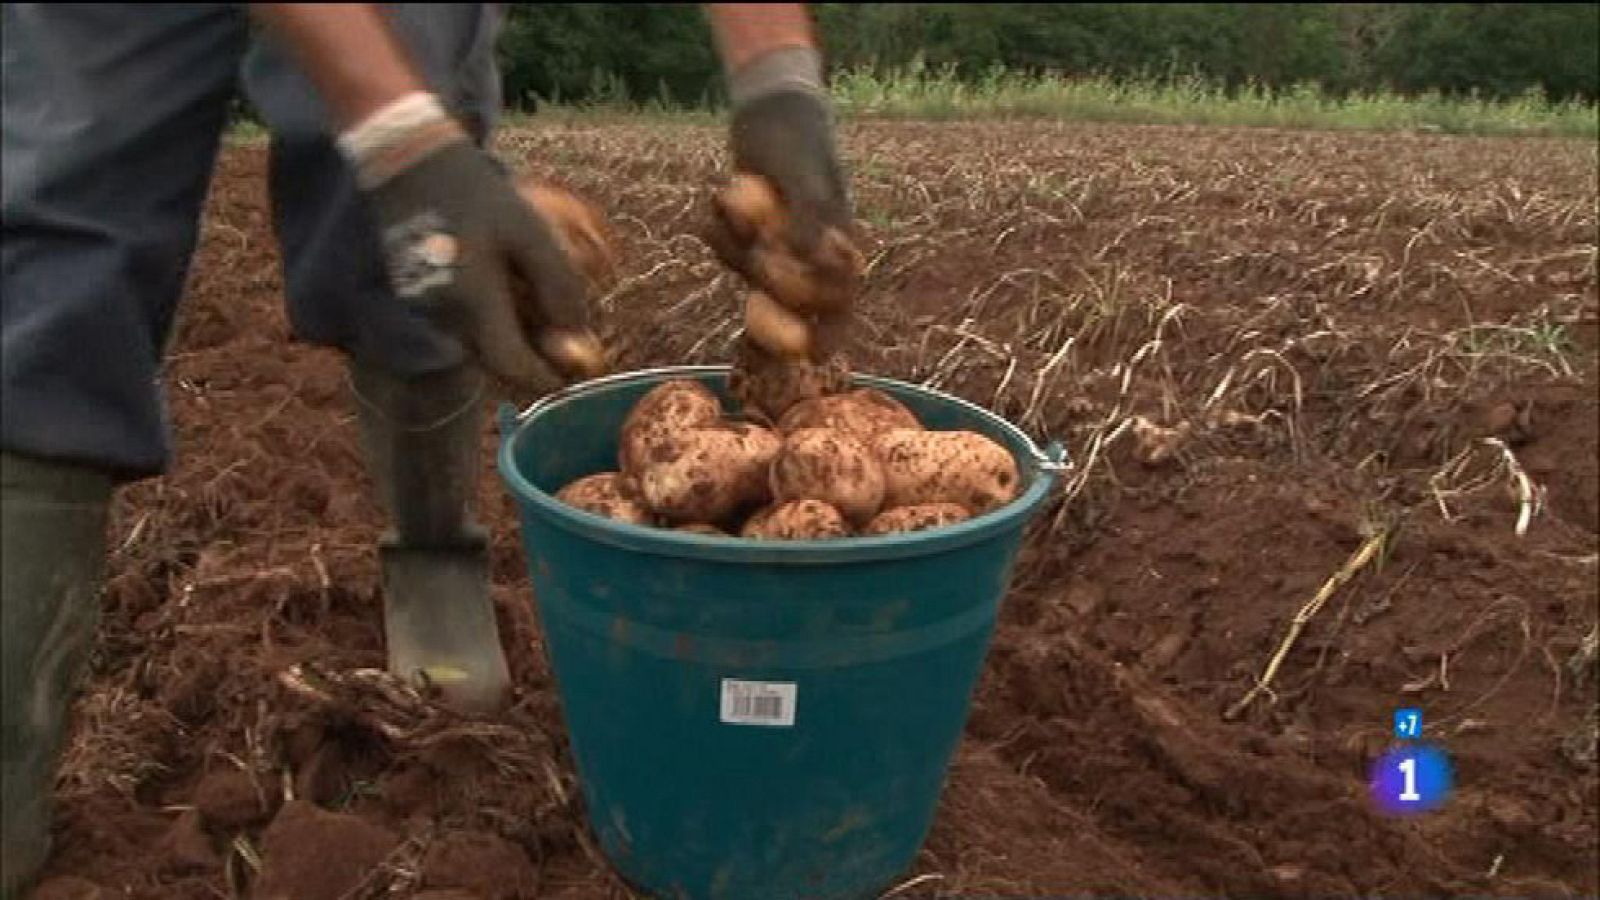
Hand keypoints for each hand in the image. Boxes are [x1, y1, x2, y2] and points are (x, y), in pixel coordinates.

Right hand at [351, 107, 604, 389]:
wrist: (409, 166)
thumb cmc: (474, 195)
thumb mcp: (528, 232)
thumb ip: (557, 284)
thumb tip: (578, 334)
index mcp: (472, 304)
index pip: (513, 367)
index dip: (547, 378)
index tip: (573, 377)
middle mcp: (446, 319)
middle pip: (502, 359)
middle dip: (537, 352)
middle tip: (565, 333)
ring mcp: (431, 311)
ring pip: (486, 341)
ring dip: (517, 331)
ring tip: (532, 291)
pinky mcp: (424, 299)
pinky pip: (469, 322)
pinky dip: (496, 313)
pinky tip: (504, 279)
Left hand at [705, 48, 861, 361]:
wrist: (771, 109)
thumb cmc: (797, 140)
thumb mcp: (806, 177)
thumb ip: (811, 219)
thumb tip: (816, 259)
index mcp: (839, 244)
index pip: (841, 303)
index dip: (830, 335)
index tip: (811, 357)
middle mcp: (811, 253)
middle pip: (794, 303)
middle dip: (770, 300)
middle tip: (753, 283)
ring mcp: (780, 246)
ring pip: (756, 279)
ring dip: (736, 252)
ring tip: (726, 200)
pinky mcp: (751, 235)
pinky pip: (733, 255)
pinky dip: (720, 234)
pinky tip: (717, 198)